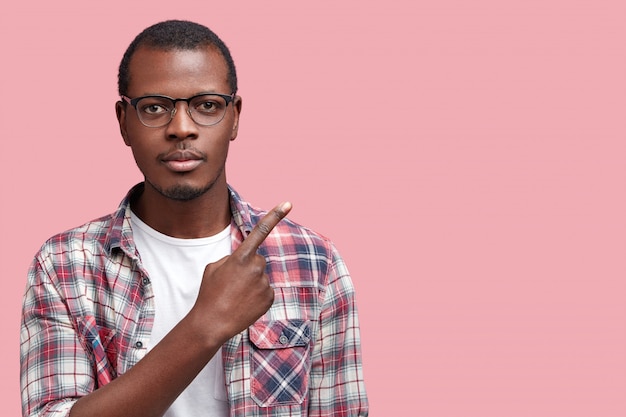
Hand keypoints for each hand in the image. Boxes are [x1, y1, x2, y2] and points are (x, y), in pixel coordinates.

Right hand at [192, 201, 291, 343]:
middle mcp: (256, 267)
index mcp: (241, 257)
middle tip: (232, 284)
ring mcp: (264, 283)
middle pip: (257, 260)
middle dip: (248, 268)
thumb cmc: (209, 293)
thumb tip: (245, 261)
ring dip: (251, 283)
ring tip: (236, 296)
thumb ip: (232, 259)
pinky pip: (265, 291)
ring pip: (261, 276)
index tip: (288, 203)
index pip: (260, 230)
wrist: (212, 323)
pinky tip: (244, 304)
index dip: (275, 215)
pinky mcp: (270, 297)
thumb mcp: (214, 268)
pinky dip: (257, 296)